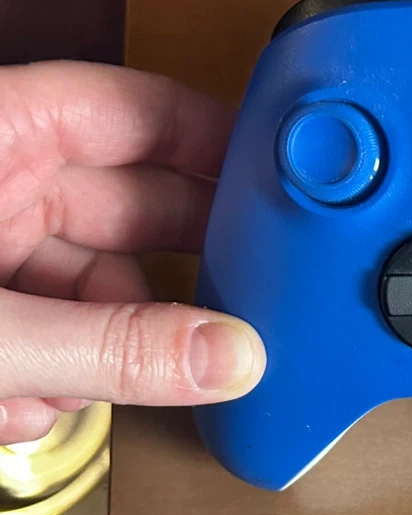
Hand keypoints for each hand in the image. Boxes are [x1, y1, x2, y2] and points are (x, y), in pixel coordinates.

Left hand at [0, 61, 265, 444]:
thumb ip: (110, 347)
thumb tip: (228, 357)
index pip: (138, 109)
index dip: (216, 142)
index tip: (282, 186)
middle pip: (130, 209)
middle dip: (169, 281)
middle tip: (235, 316)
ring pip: (91, 284)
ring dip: (98, 349)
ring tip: (71, 390)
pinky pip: (48, 327)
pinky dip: (47, 374)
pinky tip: (19, 405)